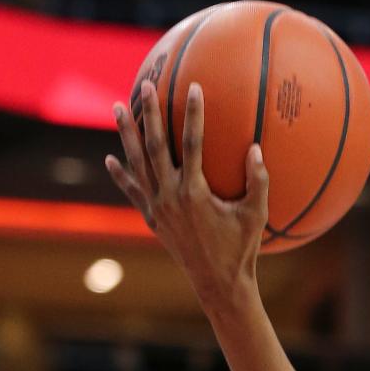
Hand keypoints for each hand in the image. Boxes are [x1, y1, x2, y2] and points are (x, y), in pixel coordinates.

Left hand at [107, 81, 268, 311]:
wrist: (219, 284)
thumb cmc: (241, 250)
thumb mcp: (256, 216)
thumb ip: (259, 182)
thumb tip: (256, 149)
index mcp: (194, 192)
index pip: (192, 143)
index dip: (193, 114)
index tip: (194, 87)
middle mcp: (170, 196)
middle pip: (155, 146)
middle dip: (150, 113)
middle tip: (145, 85)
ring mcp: (158, 208)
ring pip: (138, 163)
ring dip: (126, 135)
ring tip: (118, 107)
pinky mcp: (153, 220)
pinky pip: (133, 192)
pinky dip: (121, 176)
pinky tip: (110, 160)